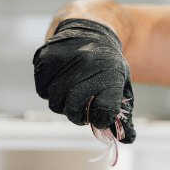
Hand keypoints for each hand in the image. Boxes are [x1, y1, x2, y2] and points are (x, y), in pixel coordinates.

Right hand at [33, 18, 135, 142]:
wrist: (90, 30)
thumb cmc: (108, 65)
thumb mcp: (122, 85)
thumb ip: (124, 115)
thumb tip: (128, 140)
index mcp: (111, 73)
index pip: (104, 111)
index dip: (101, 119)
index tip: (101, 115)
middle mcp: (87, 64)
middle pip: (74, 109)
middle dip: (77, 116)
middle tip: (82, 108)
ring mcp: (64, 59)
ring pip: (54, 102)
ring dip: (62, 104)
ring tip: (71, 92)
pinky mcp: (45, 57)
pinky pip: (41, 90)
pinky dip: (48, 92)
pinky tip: (59, 81)